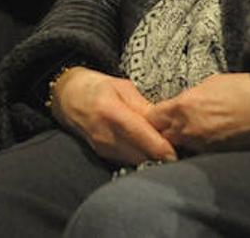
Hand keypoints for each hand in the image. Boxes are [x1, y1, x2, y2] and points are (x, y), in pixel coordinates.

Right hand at [49, 66, 176, 166]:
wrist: (67, 97)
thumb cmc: (98, 87)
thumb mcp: (122, 87)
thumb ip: (143, 107)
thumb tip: (166, 123)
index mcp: (113, 113)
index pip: (145, 139)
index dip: (166, 148)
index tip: (182, 148)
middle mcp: (107, 135)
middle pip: (144, 156)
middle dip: (163, 155)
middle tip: (181, 148)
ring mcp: (104, 148)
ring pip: (137, 162)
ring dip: (153, 158)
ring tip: (167, 148)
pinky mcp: (103, 155)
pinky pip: (128, 161)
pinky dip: (141, 157)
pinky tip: (149, 149)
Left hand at [146, 73, 249, 152]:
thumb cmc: (244, 89)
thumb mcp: (210, 83)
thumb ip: (189, 97)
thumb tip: (180, 105)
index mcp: (184, 106)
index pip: (152, 117)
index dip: (152, 116)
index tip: (155, 114)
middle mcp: (188, 129)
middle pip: (161, 136)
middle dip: (160, 131)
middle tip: (164, 126)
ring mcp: (202, 145)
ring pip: (177, 147)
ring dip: (177, 141)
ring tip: (185, 132)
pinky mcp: (215, 155)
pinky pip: (196, 153)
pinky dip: (194, 148)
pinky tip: (201, 140)